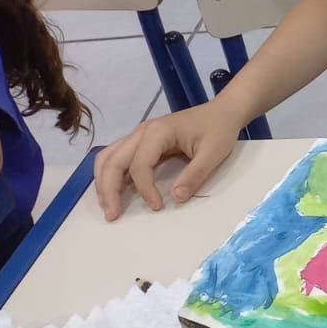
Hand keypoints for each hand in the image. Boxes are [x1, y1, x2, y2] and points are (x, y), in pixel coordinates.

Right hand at [94, 100, 245, 220]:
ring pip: (108, 157)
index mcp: (158, 132)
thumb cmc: (219, 129)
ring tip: (108, 206)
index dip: (144, 189)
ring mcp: (139, 134)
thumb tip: (176, 198)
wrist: (223, 111)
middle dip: (108, 190)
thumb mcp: (213, 153)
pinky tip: (114, 192)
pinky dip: (110, 174)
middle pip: (113, 161)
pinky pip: (117, 156)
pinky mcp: (142, 140)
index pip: (139, 165)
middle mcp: (142, 131)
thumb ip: (195, 175)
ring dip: (103, 182)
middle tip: (112, 215)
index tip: (157, 207)